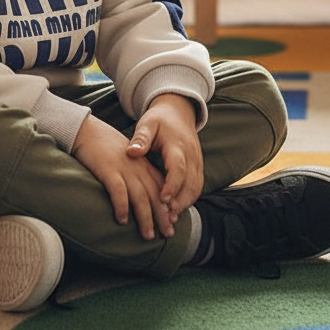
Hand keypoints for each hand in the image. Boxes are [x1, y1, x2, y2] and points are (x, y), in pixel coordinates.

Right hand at [71, 114, 174, 239]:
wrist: (86, 130)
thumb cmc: (105, 149)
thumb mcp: (127, 160)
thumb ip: (136, 175)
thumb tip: (142, 199)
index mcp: (143, 164)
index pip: (161, 187)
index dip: (168, 205)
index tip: (173, 222)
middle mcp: (137, 167)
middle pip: (155, 194)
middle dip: (163, 216)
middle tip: (168, 233)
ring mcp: (123, 168)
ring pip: (140, 196)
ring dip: (145, 217)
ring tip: (148, 235)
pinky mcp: (108, 169)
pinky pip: (118, 191)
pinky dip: (122, 206)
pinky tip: (122, 220)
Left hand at [125, 93, 204, 221]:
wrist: (178, 111)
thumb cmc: (159, 119)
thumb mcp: (148, 123)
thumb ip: (141, 138)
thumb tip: (131, 152)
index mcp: (178, 145)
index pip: (179, 168)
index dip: (172, 185)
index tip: (163, 199)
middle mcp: (191, 155)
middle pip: (191, 182)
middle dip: (180, 201)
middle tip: (167, 217)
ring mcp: (197, 161)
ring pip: (196, 187)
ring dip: (185, 203)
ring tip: (171, 218)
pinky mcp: (198, 166)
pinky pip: (197, 186)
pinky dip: (188, 199)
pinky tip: (176, 209)